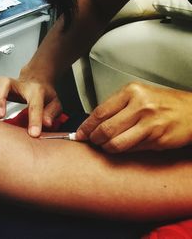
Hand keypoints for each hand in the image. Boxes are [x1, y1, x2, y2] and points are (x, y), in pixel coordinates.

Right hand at [0, 75, 61, 137]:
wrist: (36, 80)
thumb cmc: (44, 95)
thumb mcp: (55, 104)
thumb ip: (52, 113)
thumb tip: (46, 123)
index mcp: (36, 90)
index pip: (35, 104)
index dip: (34, 120)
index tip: (33, 134)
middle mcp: (19, 84)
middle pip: (4, 83)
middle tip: (0, 115)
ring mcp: (6, 83)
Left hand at [76, 82, 191, 152]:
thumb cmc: (163, 103)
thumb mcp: (138, 96)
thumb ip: (116, 107)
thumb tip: (91, 123)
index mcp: (131, 91)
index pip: (99, 112)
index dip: (86, 126)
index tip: (79, 134)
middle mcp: (140, 105)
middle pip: (105, 129)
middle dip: (94, 139)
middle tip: (92, 141)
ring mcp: (149, 122)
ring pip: (116, 143)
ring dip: (106, 148)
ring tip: (106, 145)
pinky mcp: (157, 138)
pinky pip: (131, 149)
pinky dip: (122, 150)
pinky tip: (123, 146)